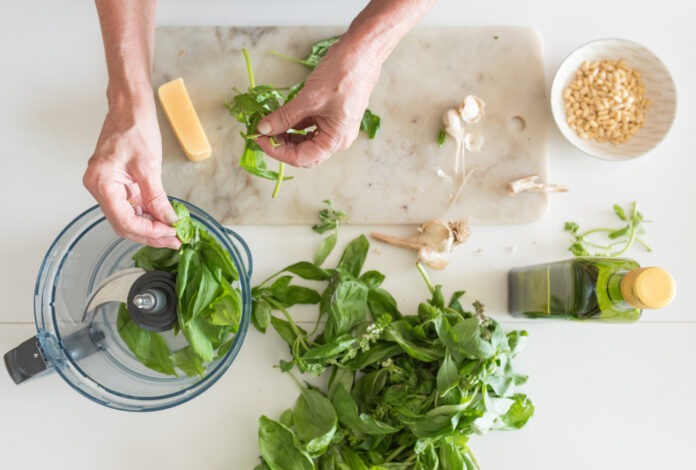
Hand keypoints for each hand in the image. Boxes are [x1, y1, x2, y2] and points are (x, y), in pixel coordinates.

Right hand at [83, 98, 179, 248]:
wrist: (129, 107)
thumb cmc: (134, 126)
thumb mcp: (148, 166)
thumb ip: (156, 198)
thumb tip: (168, 220)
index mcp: (101, 182)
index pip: (124, 220)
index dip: (148, 232)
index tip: (170, 235)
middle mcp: (99, 188)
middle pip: (124, 224)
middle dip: (150, 234)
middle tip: (175, 240)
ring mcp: (107, 187)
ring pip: (128, 218)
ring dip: (150, 228)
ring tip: (173, 233)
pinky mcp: (118, 185)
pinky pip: (131, 207)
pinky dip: (148, 216)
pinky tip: (164, 220)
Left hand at [255, 39, 381, 167]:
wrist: (363, 52)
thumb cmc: (343, 75)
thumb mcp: (309, 98)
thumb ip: (285, 116)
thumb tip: (264, 129)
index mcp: (335, 141)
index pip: (301, 158)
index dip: (277, 151)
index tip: (259, 138)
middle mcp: (337, 139)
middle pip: (303, 153)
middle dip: (281, 145)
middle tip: (261, 133)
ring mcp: (335, 128)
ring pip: (305, 141)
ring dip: (286, 135)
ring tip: (268, 124)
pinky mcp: (331, 115)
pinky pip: (309, 127)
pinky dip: (294, 124)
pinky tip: (281, 117)